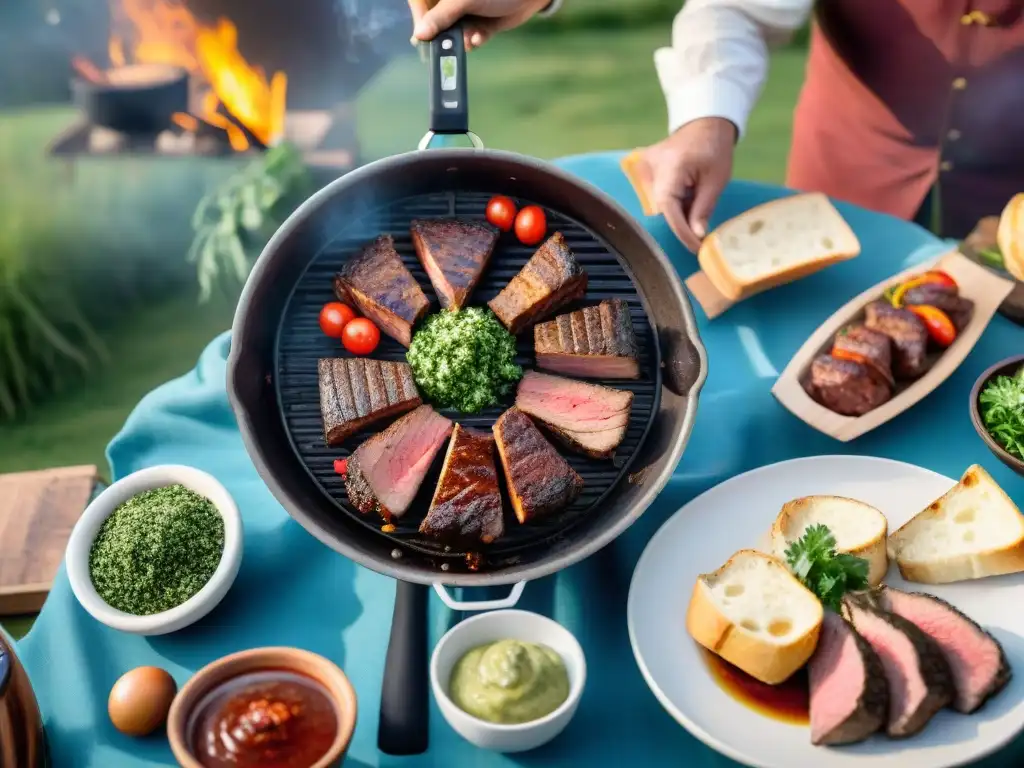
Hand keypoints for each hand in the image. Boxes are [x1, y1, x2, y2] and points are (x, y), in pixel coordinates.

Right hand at [408, 0, 550, 49]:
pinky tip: (480, 38)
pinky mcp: (482, 25)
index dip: (420, 18)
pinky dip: (475, 40)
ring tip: (470, 38)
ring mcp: (467, 13)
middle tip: (444, 48)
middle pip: (436, 21)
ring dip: (460, 39)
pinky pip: (471, 38)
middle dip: (443, 35)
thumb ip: (441, 16)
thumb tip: (419, 35)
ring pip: (454, 33)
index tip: (420, 36)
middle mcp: (452, 2)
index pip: (420, 3)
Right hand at [642, 117, 736, 252]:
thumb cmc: (714, 148)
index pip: (669, 209)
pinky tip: (688, 194)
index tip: (696, 248)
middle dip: (682, 222)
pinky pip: (657, 194)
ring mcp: (644, 168)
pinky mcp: (644, 169)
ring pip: (660, 203)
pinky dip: (674, 201)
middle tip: (702, 229)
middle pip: (663, 208)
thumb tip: (697, 236)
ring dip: (679, 210)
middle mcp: (650, 168)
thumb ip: (703, 209)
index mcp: (670, 167)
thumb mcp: (716, 180)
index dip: (682, 232)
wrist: (704, 123)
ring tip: (697, 201)